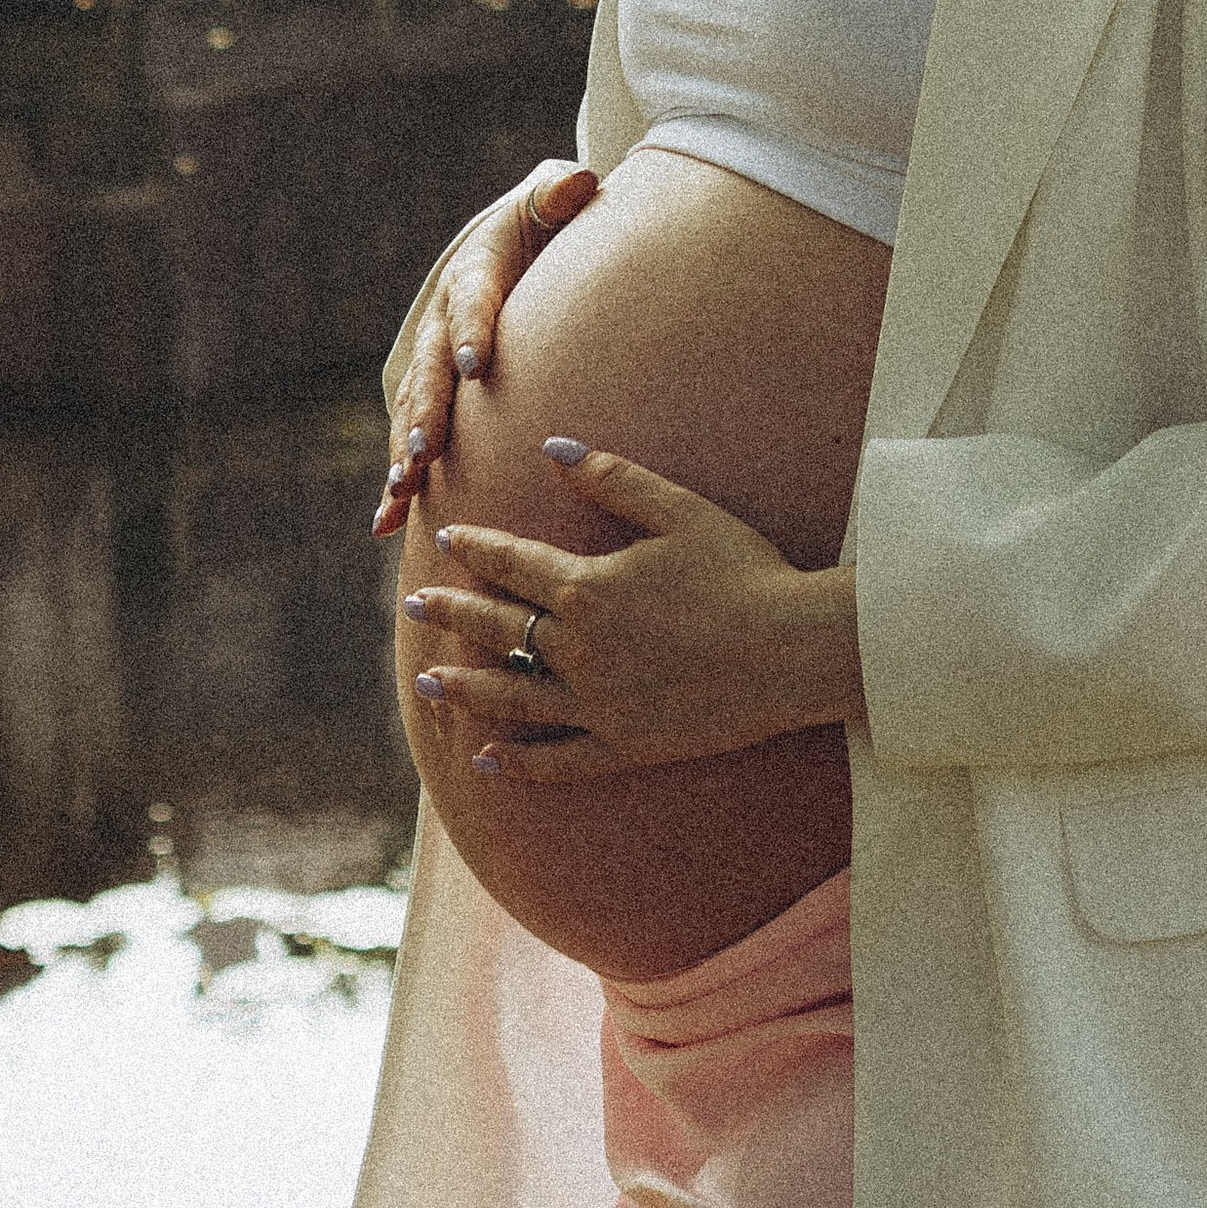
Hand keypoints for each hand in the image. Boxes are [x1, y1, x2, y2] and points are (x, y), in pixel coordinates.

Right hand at [371, 164, 598, 538]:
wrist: (521, 238)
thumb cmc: (547, 220)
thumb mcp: (555, 198)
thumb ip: (561, 192)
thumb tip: (578, 183)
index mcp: (476, 271)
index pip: (474, 299)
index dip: (471, 329)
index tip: (473, 365)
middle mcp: (444, 319)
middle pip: (431, 366)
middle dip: (428, 410)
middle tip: (425, 450)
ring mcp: (434, 358)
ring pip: (414, 408)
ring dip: (406, 449)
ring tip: (403, 490)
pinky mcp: (435, 392)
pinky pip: (413, 436)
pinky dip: (399, 482)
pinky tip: (385, 526)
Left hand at [400, 438, 862, 779]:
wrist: (793, 649)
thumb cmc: (743, 570)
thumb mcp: (679, 509)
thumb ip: (611, 477)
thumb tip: (552, 443)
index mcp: (589, 586)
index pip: (513, 564)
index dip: (478, 550)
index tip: (448, 541)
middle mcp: (580, 648)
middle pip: (498, 630)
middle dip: (450, 615)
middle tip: (413, 606)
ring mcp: (598, 703)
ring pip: (512, 698)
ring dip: (465, 690)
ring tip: (426, 684)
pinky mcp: (624, 746)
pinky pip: (557, 761)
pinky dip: (518, 764)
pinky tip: (486, 763)